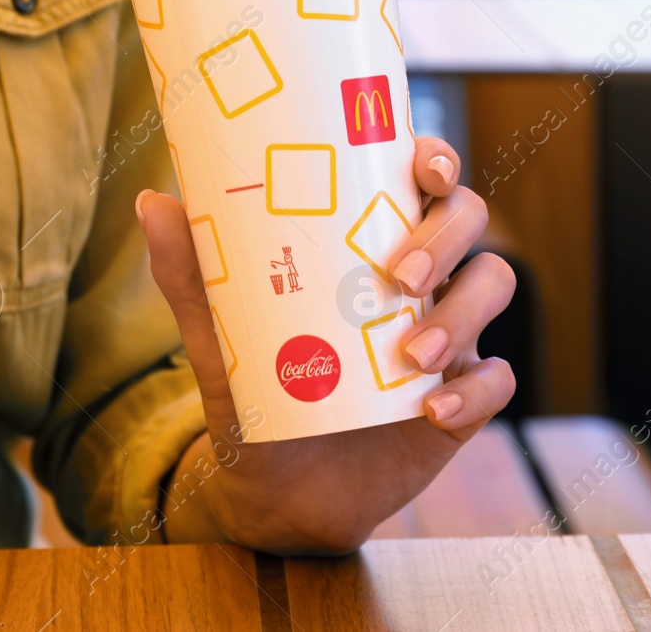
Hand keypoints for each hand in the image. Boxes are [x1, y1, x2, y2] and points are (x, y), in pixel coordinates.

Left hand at [138, 137, 515, 552]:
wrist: (274, 490)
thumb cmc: (255, 393)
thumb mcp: (218, 338)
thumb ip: (189, 276)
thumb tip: (152, 202)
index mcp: (366, 245)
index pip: (418, 180)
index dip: (435, 159)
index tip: (423, 165)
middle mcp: (417, 280)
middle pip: (468, 221)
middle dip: (447, 235)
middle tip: (398, 275)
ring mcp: (447, 335)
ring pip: (493, 285)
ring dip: (462, 311)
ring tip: (411, 354)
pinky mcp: (460, 400)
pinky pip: (498, 381)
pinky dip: (476, 390)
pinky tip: (433, 411)